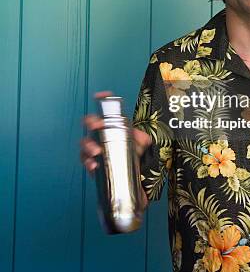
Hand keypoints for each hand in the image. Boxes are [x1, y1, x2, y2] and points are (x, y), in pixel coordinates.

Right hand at [80, 91, 151, 208]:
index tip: (101, 95)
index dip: (102, 100)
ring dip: (88, 145)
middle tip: (96, 126)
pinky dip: (88, 163)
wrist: (132, 176)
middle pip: (90, 123)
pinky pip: (86, 161)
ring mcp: (95, 149)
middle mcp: (101, 136)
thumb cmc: (133, 156)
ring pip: (85, 143)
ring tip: (96, 151)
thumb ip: (142, 138)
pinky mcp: (93, 163)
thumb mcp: (141, 144)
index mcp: (112, 127)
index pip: (105, 110)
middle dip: (91, 122)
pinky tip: (94, 165)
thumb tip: (142, 137)